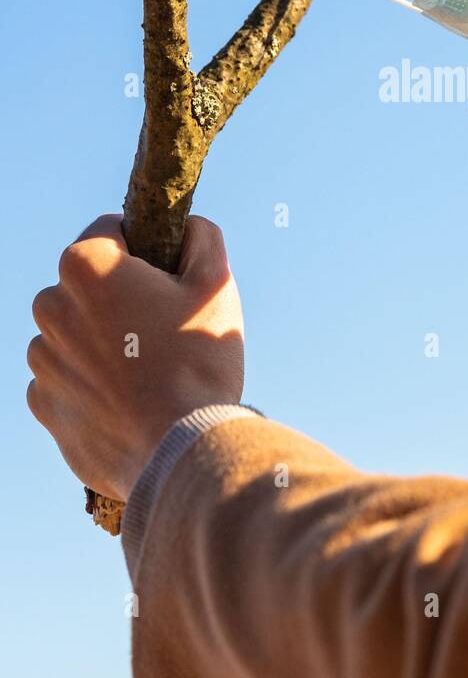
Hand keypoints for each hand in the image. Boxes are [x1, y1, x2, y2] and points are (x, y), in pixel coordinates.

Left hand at [27, 215, 243, 501]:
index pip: (111, 230)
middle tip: (162, 327)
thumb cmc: (198, 359)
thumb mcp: (215, 282)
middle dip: (118, 295)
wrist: (179, 450)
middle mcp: (50, 307)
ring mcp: (42, 359)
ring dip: (101, 338)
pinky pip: (66, 377)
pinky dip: (91, 381)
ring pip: (74, 331)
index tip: (168, 277)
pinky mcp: (44, 404)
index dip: (146, 247)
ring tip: (148, 369)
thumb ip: (200, 236)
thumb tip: (187, 226)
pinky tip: (129, 397)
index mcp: (85, 266)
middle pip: (88, 283)